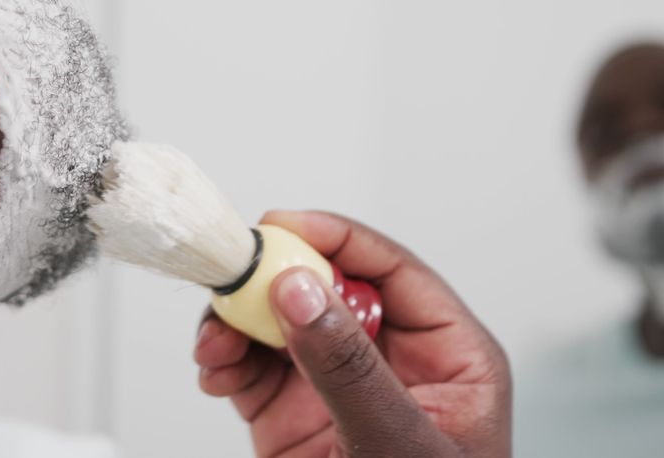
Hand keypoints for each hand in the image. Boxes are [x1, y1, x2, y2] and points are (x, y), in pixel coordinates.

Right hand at [194, 211, 511, 456]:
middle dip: (271, 280)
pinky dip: (224, 360)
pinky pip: (253, 366)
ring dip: (237, 321)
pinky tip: (215, 372)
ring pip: (279, 322)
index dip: (336, 238)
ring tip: (215, 346)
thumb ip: (349, 368)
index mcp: (448, 354)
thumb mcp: (399, 446)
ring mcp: (337, 385)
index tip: (282, 226)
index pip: (391, 269)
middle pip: (325, 287)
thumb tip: (301, 289)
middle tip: (230, 282)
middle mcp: (390, 359)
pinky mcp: (294, 415)